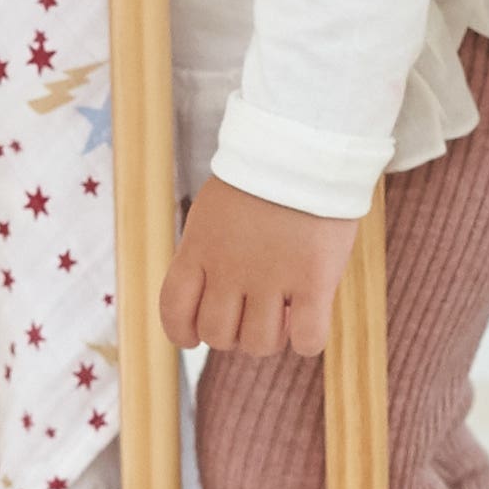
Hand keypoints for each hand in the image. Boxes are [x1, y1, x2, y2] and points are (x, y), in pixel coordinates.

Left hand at [159, 177, 364, 358]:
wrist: (304, 145)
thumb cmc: (261, 177)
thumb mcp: (214, 212)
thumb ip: (207, 253)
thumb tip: (216, 300)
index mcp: (198, 248)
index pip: (174, 310)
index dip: (182, 332)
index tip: (195, 335)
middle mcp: (229, 269)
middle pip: (218, 335)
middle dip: (233, 335)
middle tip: (253, 315)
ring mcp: (271, 277)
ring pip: (260, 344)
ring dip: (270, 337)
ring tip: (284, 314)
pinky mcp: (314, 280)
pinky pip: (308, 339)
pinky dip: (307, 339)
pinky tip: (309, 317)